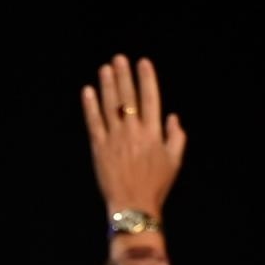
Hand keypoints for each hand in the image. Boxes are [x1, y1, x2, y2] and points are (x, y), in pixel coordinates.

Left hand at [82, 55, 186, 214]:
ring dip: (107, 85)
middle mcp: (134, 132)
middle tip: (119, 58)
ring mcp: (115, 139)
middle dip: (124, 76)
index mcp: (153, 133)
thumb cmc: (156, 185)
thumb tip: (173, 117)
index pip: (150, 98)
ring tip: (105, 69)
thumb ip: (176, 137)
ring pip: (109, 106)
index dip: (147, 79)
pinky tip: (88, 92)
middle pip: (128, 97)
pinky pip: (93, 122)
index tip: (143, 62)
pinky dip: (90, 106)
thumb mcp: (174, 162)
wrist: (133, 206)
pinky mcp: (99, 148)